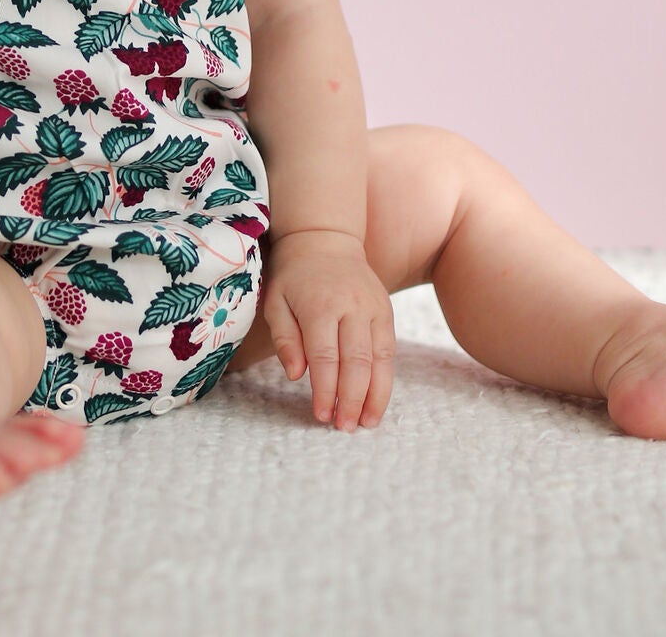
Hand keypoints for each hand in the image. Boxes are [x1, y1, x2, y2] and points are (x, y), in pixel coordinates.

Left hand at [262, 229, 394, 429]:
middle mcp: (352, 307)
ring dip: (375, 396)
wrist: (324, 238)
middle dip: (351, 399)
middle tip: (344, 427)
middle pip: (357, 362)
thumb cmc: (293, 275)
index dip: (325, 390)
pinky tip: (378, 401)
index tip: (321, 416)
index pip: (326, 357)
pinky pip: (389, 350)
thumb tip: (296, 375)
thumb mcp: (275, 301)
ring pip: (380, 360)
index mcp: (320, 305)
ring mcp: (373, 308)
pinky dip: (386, 379)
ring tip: (366, 423)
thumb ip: (284, 339)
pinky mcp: (386, 311)